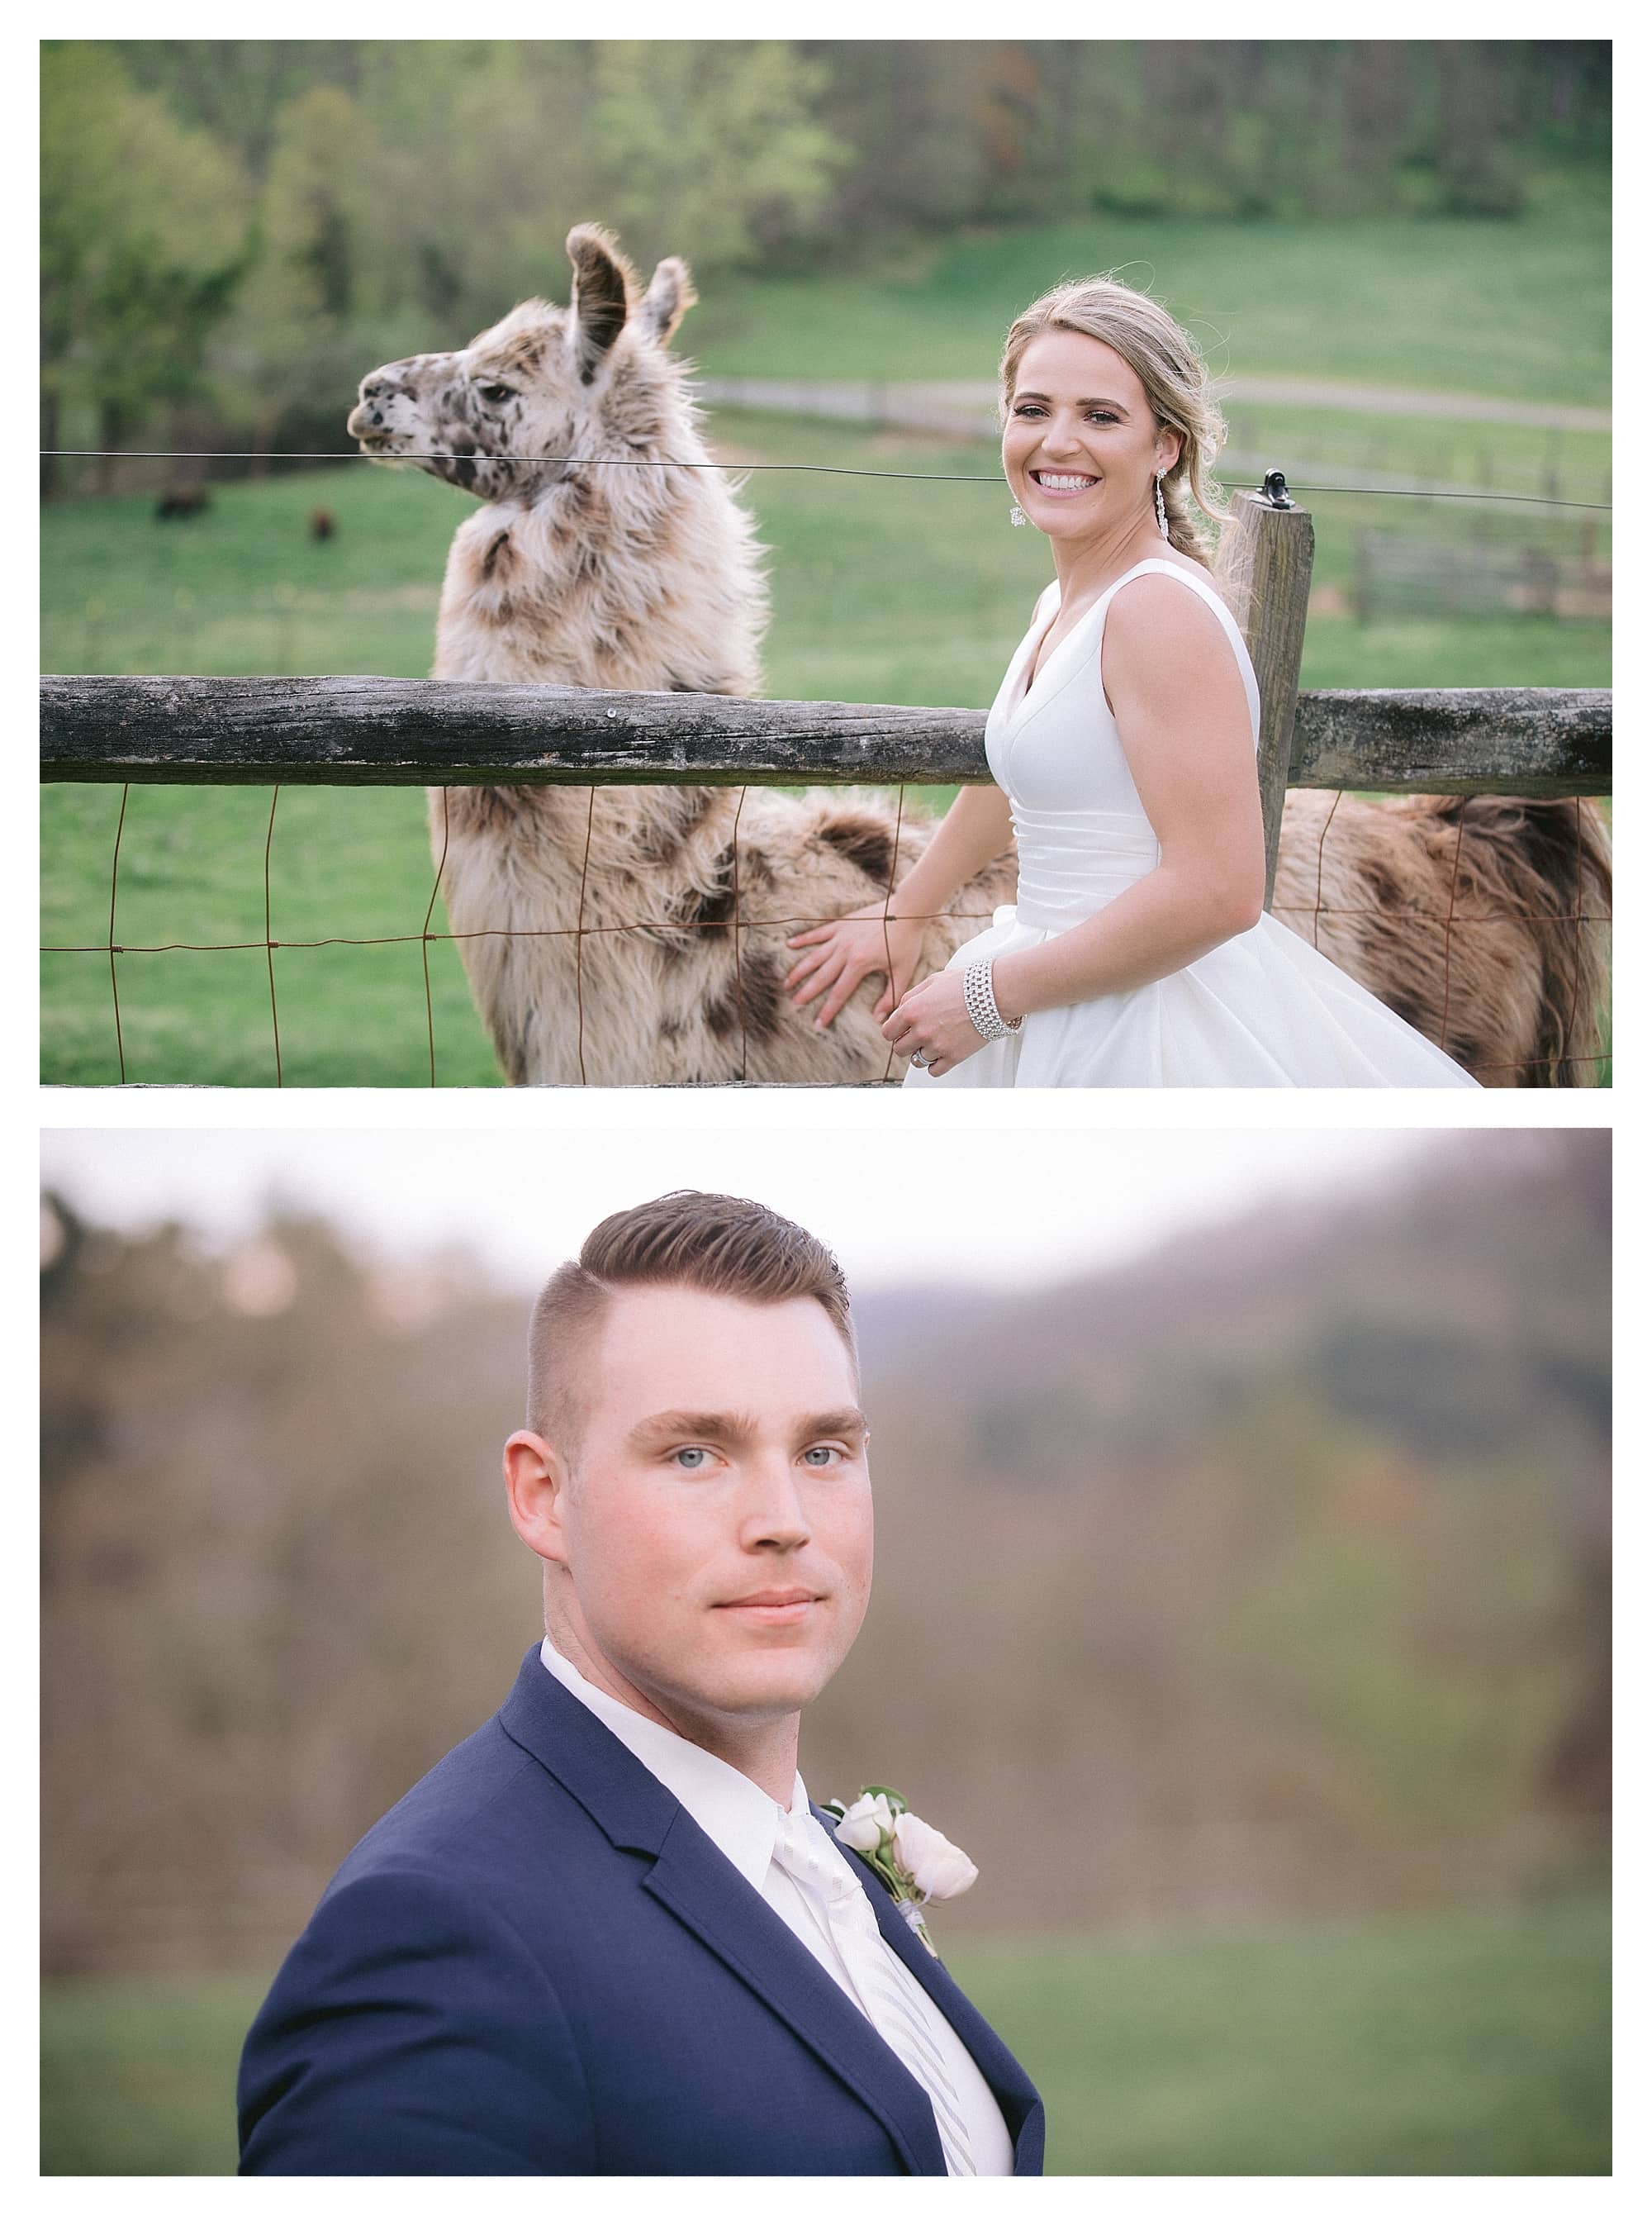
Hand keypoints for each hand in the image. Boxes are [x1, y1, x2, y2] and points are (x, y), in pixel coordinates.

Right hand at [785, 903, 928, 1028]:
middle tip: (794, 1004)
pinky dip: (804, 939)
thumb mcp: (903, 972)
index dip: (828, 1010)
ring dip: (799, 970)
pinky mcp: (841, 923)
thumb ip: (890, 997)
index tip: (818, 1024)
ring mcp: (841, 936)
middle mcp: (845, 951)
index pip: (839, 993)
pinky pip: (818, 933)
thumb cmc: (907, 941)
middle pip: (821, 976)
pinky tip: (789, 945)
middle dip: (807, 992)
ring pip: (814, 956)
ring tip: (786, 982)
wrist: (908, 909)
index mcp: (860, 964)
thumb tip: (879, 1019)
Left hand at [880, 969, 987, 1078]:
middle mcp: (921, 1031)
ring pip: (916, 1061)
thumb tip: (900, 1011)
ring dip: (922, 1052)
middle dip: (906, 1042)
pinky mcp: (953, 1057)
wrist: (993, 994)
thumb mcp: (932, 982)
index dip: (894, 1031)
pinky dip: (935, 1064)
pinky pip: (933, 1071)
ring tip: (934, 1041)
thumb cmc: (965, 984)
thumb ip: (911, 998)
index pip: (888, 1032)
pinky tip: (941, 1053)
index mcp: (911, 1011)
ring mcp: (937, 1046)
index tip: (901, 1031)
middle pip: (899, 1049)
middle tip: (918, 1036)